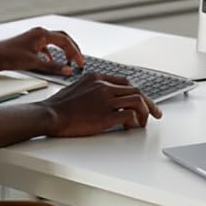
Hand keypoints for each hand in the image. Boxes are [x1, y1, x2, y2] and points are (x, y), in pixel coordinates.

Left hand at [0, 26, 85, 75]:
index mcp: (42, 34)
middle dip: (72, 49)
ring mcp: (34, 37)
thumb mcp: (34, 63)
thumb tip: (68, 70)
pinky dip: (51, 53)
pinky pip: (45, 46)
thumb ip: (52, 66)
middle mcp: (39, 33)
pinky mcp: (29, 43)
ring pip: (54, 42)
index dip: (75, 52)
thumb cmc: (9, 56)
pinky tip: (51, 61)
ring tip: (68, 61)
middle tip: (79, 61)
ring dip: (63, 51)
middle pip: (62, 39)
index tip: (80, 62)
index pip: (65, 41)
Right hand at [41, 72, 162, 136]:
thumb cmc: (59, 105)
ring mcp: (105, 100)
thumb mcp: (77, 87)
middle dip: (149, 103)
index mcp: (97, 77)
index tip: (142, 100)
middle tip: (156, 113)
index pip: (125, 82)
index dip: (136, 92)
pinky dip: (134, 122)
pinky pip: (129, 116)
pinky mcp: (105, 116)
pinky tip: (131, 127)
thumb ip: (93, 89)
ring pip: (137, 101)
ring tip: (144, 122)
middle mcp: (104, 86)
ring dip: (145, 112)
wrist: (49, 114)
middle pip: (136, 90)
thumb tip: (105, 98)